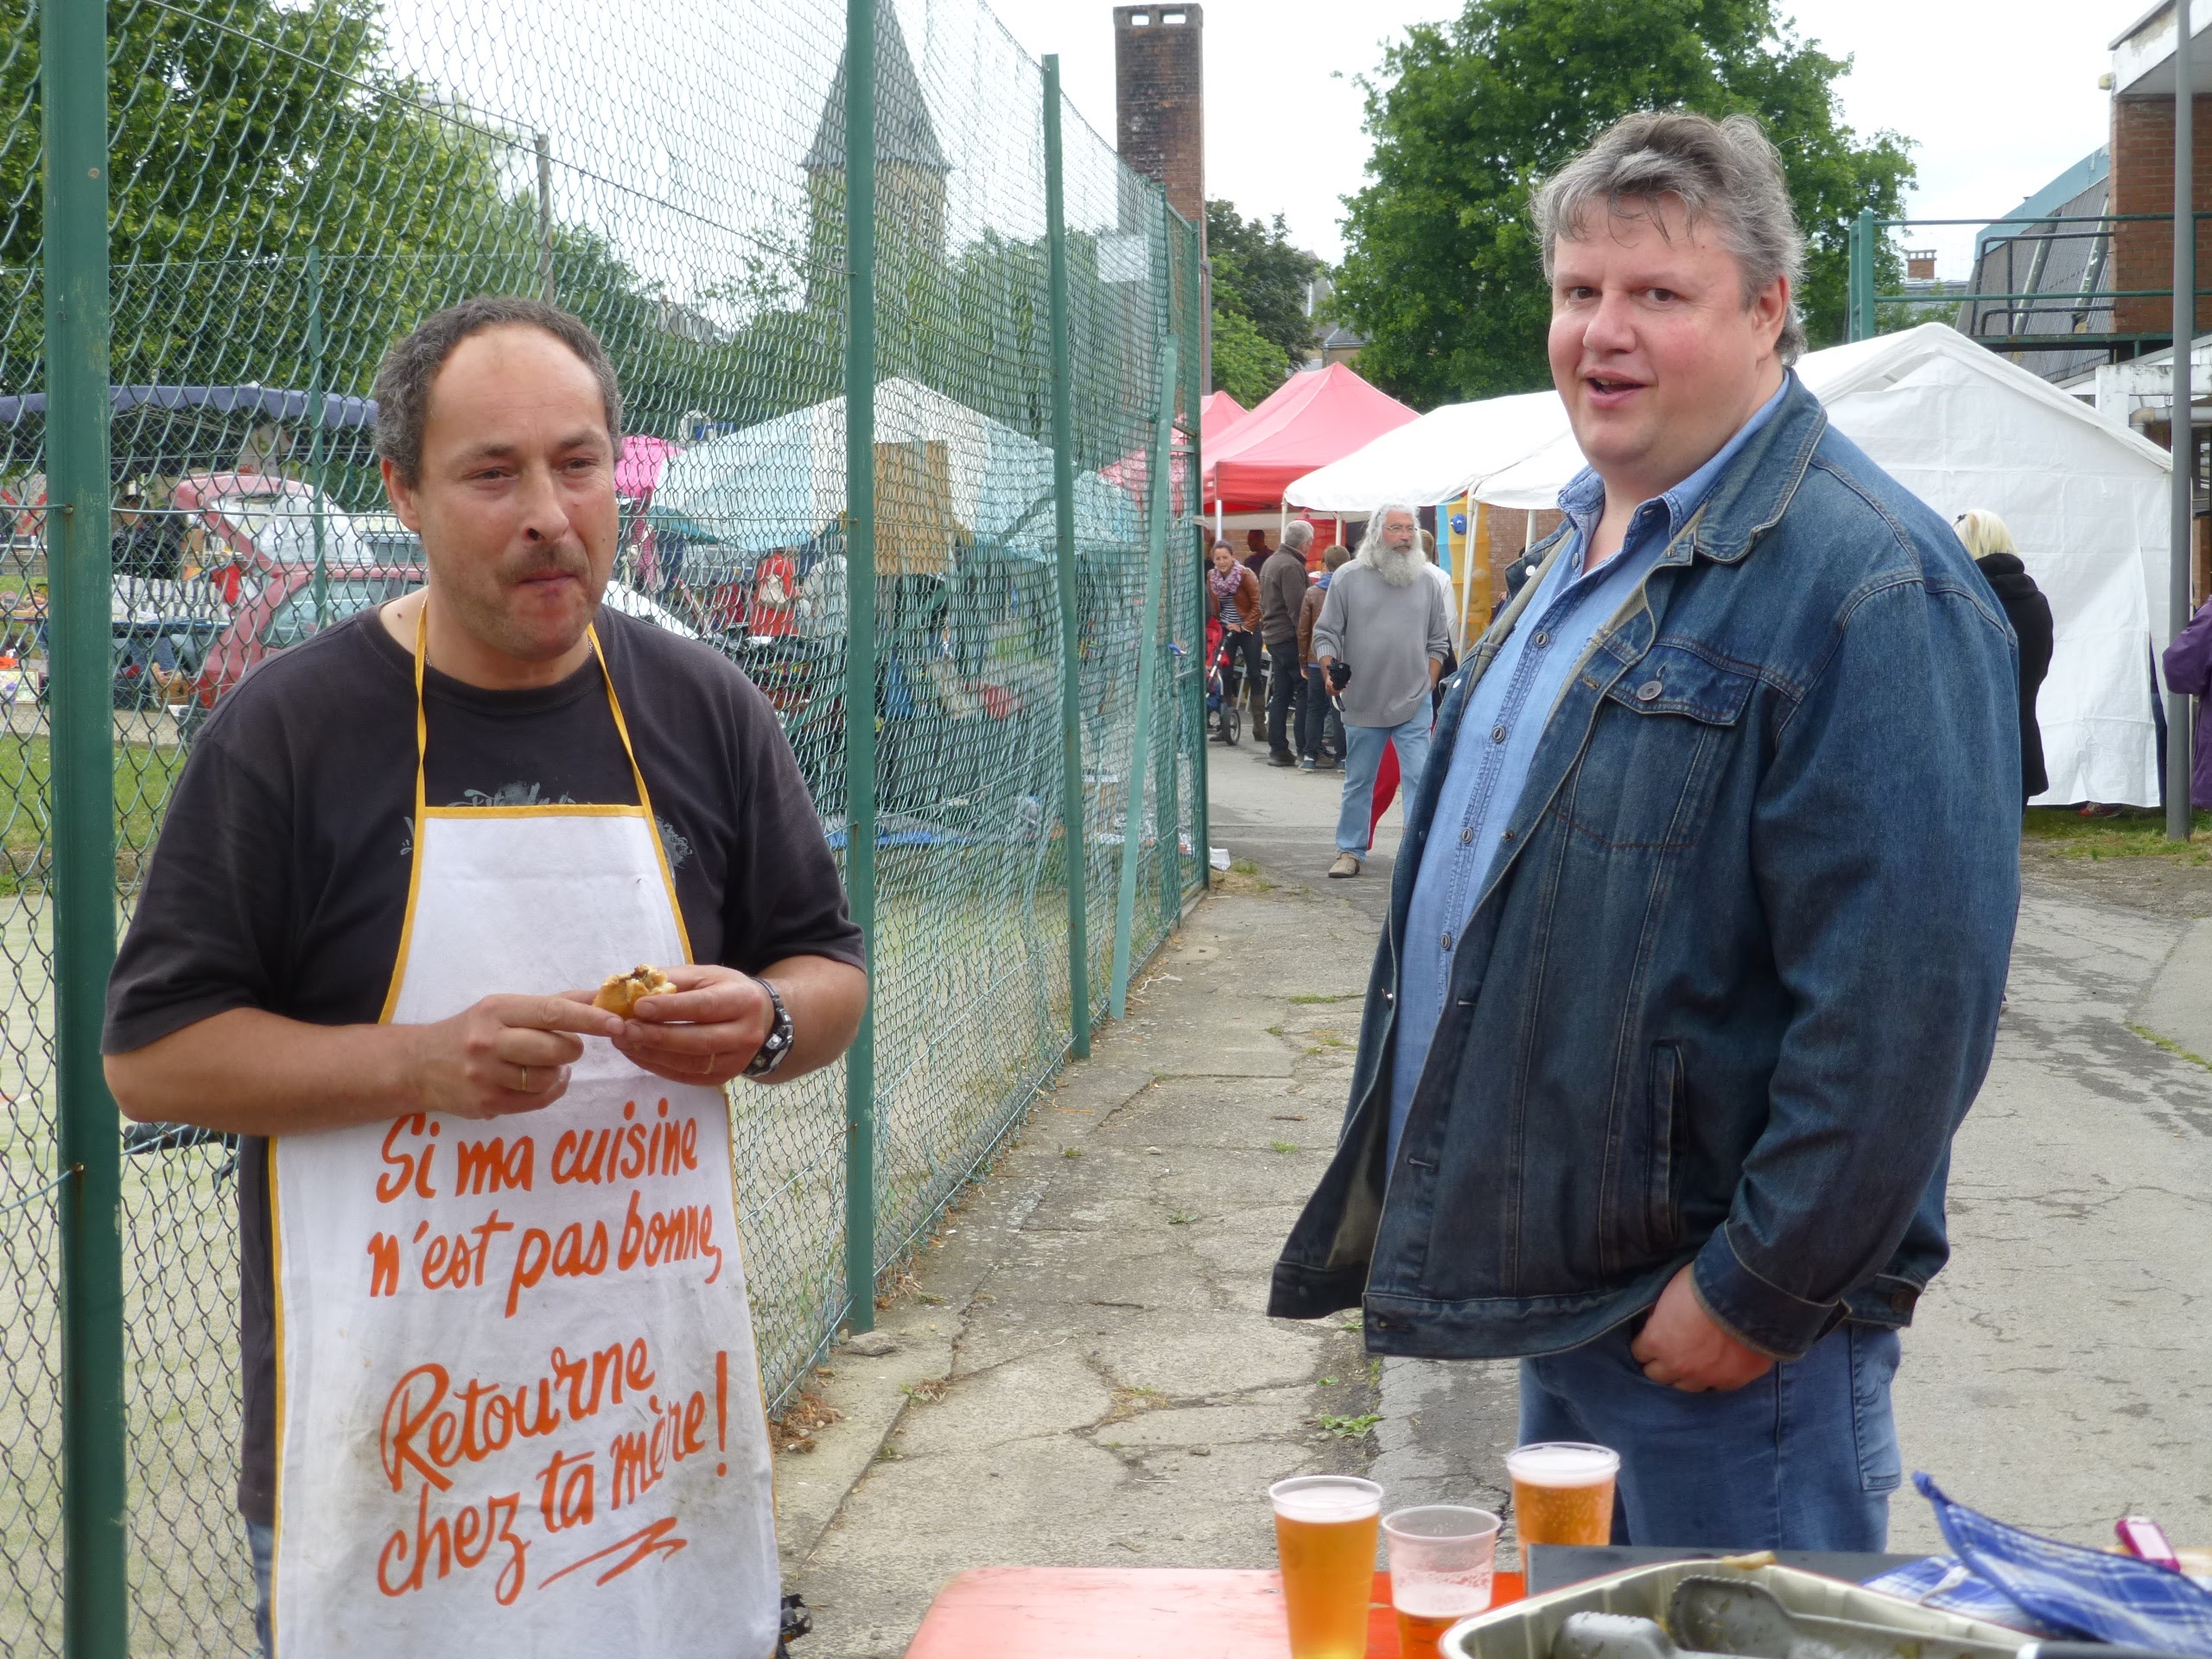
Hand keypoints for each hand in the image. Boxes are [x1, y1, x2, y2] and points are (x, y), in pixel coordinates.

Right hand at [408, 995, 624, 1119]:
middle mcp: (488, 1041)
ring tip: (545, 1065)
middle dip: (572, 1050)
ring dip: (559, 1072)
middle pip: (556, 1050)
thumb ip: (556, 1004)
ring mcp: (485, 1076)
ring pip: (549, 1078)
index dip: (590, 1020)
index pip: (553, 1013)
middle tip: (566, 1047)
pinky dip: (549, 1091)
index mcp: (497, 1010)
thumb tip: (603, 996)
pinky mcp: (486, 1104)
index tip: (617, 1023)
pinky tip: (538, 1082)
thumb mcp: (506, 1008)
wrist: (419, 1065)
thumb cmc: (474, 1031)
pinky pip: (538, 1101)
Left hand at [588, 964, 773, 1088]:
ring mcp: (736, 1061)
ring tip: (624, 1042)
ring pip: (690, 1063)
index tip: (639, 1006)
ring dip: (652, 1054)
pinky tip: (637, 1054)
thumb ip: (670, 980)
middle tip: (624, 1030)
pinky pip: (686, 1076)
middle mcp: (746, 1034)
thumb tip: (629, 988)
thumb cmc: (726, 991)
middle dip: (657, 1036)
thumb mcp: (705, 975)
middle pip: (697, 1040)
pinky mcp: (722, 1078)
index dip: (671, 1009)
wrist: (760, 1018)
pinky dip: (657, 1066)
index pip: (704, 1007)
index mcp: (743, 1000)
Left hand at [1628, 1265, 1775, 1392]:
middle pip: (1658, 1376)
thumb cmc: (1704, 1286)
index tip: (1652, 1338)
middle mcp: (1678, 1365)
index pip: (1639, 1353)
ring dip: (1686, 1375)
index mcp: (1657, 1341)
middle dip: (1661, 1364)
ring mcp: (1706, 1377)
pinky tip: (1718, 1366)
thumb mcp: (1669, 1291)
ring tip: (1693, 1363)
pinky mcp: (1733, 1381)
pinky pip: (1717, 1387)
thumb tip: (1657, 1320)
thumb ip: (1660, 1312)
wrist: (1748, 1295)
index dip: (1646, 1344)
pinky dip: (1715, 1377)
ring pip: (1687, 1387)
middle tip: (1669, 1353)